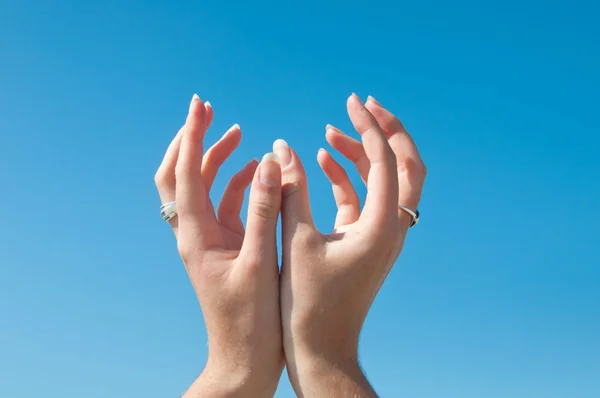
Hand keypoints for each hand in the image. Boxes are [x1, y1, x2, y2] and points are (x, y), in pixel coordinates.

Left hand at [155, 95, 283, 396]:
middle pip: (180, 175)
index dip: (191, 136)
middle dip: (192, 140)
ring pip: (204, 187)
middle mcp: (195, 233)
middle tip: (209, 111)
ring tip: (240, 134)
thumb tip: (267, 164)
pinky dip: (239, 184)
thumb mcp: (260, 263)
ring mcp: (210, 239)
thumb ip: (264, 212)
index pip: (185, 174)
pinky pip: (227, 205)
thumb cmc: (251, 321)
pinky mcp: (226, 246)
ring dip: (218, 159)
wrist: (244, 359)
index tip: (200, 105)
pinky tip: (257, 172)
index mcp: (195, 236)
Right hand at [275, 94, 425, 395]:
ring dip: (361, 154)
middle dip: (387, 132)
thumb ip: (290, 192)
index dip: (370, 127)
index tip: (352, 102)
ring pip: (384, 181)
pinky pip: (364, 199)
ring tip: (329, 132)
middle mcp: (391, 228)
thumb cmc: (308, 304)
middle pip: (407, 166)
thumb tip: (282, 149)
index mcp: (382, 227)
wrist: (321, 348)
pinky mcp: (365, 240)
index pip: (386, 161)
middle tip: (363, 105)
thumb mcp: (295, 241)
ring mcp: (381, 234)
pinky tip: (322, 161)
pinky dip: (347, 178)